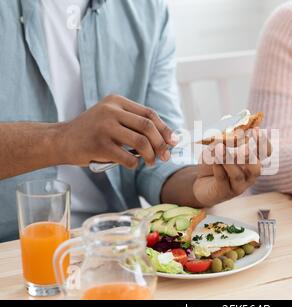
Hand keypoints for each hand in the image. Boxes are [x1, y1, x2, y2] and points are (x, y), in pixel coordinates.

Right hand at [57, 94, 176, 168]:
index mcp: (116, 101)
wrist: (61, 140)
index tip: (174, 142)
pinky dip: (134, 163)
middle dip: (161, 144)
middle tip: (164, 157)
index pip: (149, 114)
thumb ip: (135, 125)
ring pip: (141, 142)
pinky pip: (127, 157)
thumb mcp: (112, 119)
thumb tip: (169, 140)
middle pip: (148, 127)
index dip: (165, 129)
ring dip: (150, 155)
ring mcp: (104, 126)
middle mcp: (110, 110)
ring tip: (151, 162)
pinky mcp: (98, 144)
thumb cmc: (94, 132)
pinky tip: (132, 164)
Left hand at [192, 128, 271, 206]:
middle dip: (250, 156)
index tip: (256, 130)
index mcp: (252, 160)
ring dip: (228, 160)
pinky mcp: (224, 192)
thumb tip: (232, 135)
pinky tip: (212, 160)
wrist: (199, 182)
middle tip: (243, 148)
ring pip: (237, 175)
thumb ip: (224, 141)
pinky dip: (217, 168)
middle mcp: (249, 175)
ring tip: (219, 148)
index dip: (263, 142)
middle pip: (256, 167)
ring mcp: (238, 186)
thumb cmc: (213, 161)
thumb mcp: (217, 147)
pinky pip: (222, 179)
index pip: (265, 153)